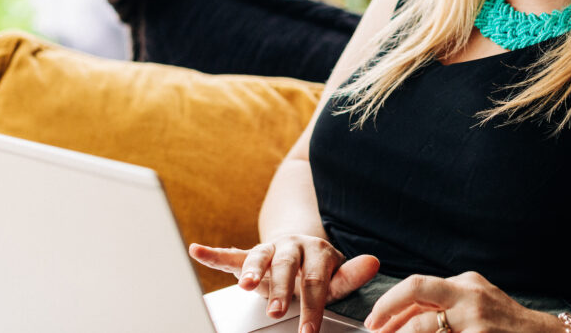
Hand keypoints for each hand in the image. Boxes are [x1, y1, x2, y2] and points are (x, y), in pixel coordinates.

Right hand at [189, 237, 379, 332]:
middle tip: (277, 312)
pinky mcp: (250, 253)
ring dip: (252, 271)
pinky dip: (213, 254)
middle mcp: (292, 247)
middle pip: (285, 268)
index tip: (308, 332)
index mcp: (316, 252)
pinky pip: (231, 253)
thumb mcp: (334, 274)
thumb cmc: (317, 269)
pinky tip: (198, 251)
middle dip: (280, 291)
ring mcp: (270, 248)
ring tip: (246, 285)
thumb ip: (350, 275)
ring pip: (259, 256)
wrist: (299, 246)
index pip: (315, 283)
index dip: (312, 307)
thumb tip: (372, 262)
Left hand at [363, 271, 556, 332]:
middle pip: (417, 290)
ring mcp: (475, 320)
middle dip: (388, 310)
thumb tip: (404, 314)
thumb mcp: (476, 302)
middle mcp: (469, 295)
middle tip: (374, 330)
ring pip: (424, 326)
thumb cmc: (505, 324)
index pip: (417, 286)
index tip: (375, 319)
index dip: (390, 302)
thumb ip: (446, 303)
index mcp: (464, 283)